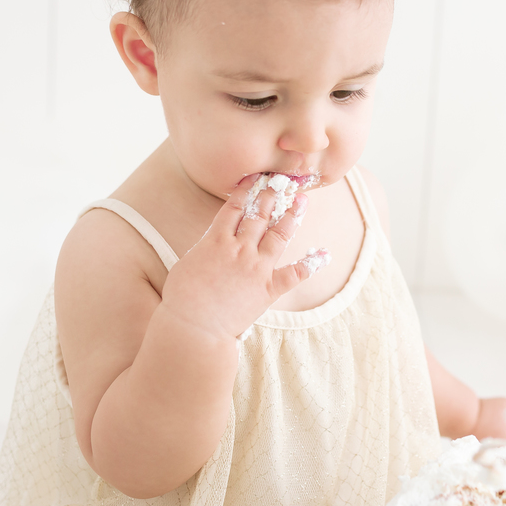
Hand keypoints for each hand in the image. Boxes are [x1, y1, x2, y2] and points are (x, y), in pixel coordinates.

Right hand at [158, 174, 327, 338]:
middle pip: (259, 214)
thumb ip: (206, 247)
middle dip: (272, 195)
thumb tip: (216, 239)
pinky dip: (309, 265)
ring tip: (302, 201)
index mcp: (216, 240)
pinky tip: (323, 255)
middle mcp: (239, 249)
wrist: (193, 328)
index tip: (256, 178)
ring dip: (292, 216)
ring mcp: (256, 268)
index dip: (247, 189)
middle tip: (282, 182)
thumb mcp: (188, 262)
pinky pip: (293, 274)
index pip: (234, 207)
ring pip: (279, 235)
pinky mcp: (268, 289)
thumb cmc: (182, 298)